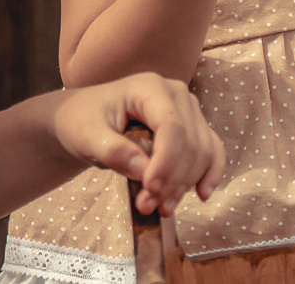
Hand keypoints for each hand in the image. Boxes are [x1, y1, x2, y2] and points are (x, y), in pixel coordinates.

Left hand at [52, 74, 226, 214]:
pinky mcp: (193, 128)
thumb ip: (112, 150)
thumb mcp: (86, 135)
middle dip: (171, 181)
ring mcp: (188, 110)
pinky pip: (212, 152)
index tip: (149, 189)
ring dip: (184, 185)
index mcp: (148, 87)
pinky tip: (202, 194)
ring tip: (159, 207)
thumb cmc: (82, 120)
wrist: (84, 118)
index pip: (172, 128)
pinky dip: (210, 174)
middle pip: (190, 144)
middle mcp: (175, 94)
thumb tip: (142, 170)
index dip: (166, 162)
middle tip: (147, 205)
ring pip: (202, 153)